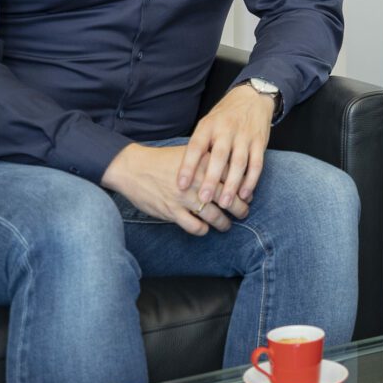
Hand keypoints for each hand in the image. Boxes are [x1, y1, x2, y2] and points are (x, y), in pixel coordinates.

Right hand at [101, 144, 247, 234]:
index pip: (231, 177)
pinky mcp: (171, 211)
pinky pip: (193, 226)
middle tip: (244, 212)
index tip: (248, 194)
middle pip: (226, 197)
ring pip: (213, 215)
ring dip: (223, 223)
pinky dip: (202, 230)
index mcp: (202, 163)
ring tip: (227, 225)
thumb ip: (209, 160)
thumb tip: (231, 170)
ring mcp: (184, 197)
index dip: (243, 188)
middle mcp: (196, 180)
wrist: (133, 168)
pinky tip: (205, 229)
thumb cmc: (163, 160)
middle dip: (239, 208)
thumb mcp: (189, 153)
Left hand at [177, 83, 274, 212]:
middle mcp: (226, 130)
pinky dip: (251, 180)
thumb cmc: (223, 117)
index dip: (188, 166)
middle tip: (203, 199)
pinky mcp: (260, 142)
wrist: (252, 98)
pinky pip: (256, 163)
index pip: (196, 147)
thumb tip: (185, 175)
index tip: (180, 185)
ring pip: (239, 162)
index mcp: (208, 126)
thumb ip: (199, 146)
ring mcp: (245, 136)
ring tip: (224, 203)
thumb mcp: (207, 124)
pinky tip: (245, 194)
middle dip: (211, 179)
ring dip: (232, 185)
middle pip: (219, 157)